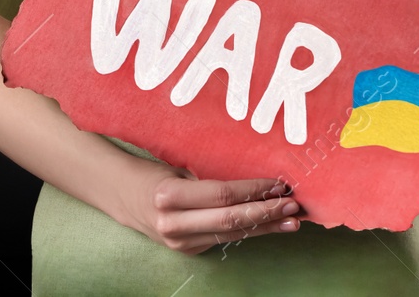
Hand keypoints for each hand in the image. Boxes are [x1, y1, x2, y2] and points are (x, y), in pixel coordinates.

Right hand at [115, 162, 302, 254]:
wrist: (124, 196)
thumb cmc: (155, 173)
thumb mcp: (178, 167)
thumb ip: (209, 175)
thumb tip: (255, 174)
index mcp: (168, 196)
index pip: (222, 194)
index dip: (253, 189)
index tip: (279, 183)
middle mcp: (173, 223)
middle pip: (230, 220)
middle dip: (266, 212)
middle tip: (294, 205)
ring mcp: (179, 242)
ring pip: (231, 234)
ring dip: (265, 227)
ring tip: (291, 220)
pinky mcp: (187, 251)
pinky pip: (224, 239)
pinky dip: (249, 231)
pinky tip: (269, 224)